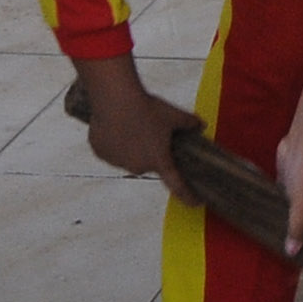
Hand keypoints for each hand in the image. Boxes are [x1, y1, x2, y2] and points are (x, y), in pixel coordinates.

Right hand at [75, 57, 201, 204]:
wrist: (115, 98)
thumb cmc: (147, 108)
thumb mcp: (174, 115)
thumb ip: (190, 123)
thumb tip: (201, 125)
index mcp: (159, 161)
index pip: (177, 185)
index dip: (188, 195)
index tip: (196, 203)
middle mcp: (138, 167)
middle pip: (147, 163)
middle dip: (150, 151)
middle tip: (148, 130)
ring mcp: (117, 162)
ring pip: (126, 157)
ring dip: (130, 147)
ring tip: (130, 124)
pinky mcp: (101, 152)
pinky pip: (110, 149)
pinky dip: (113, 141)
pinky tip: (115, 124)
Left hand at [276, 66, 302, 253]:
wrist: (302, 142)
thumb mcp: (302, 205)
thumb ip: (297, 228)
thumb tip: (293, 252)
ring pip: (301, 211)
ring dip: (295, 221)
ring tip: (287, 238)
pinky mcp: (291, 182)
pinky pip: (286, 198)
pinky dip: (281, 207)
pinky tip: (272, 214)